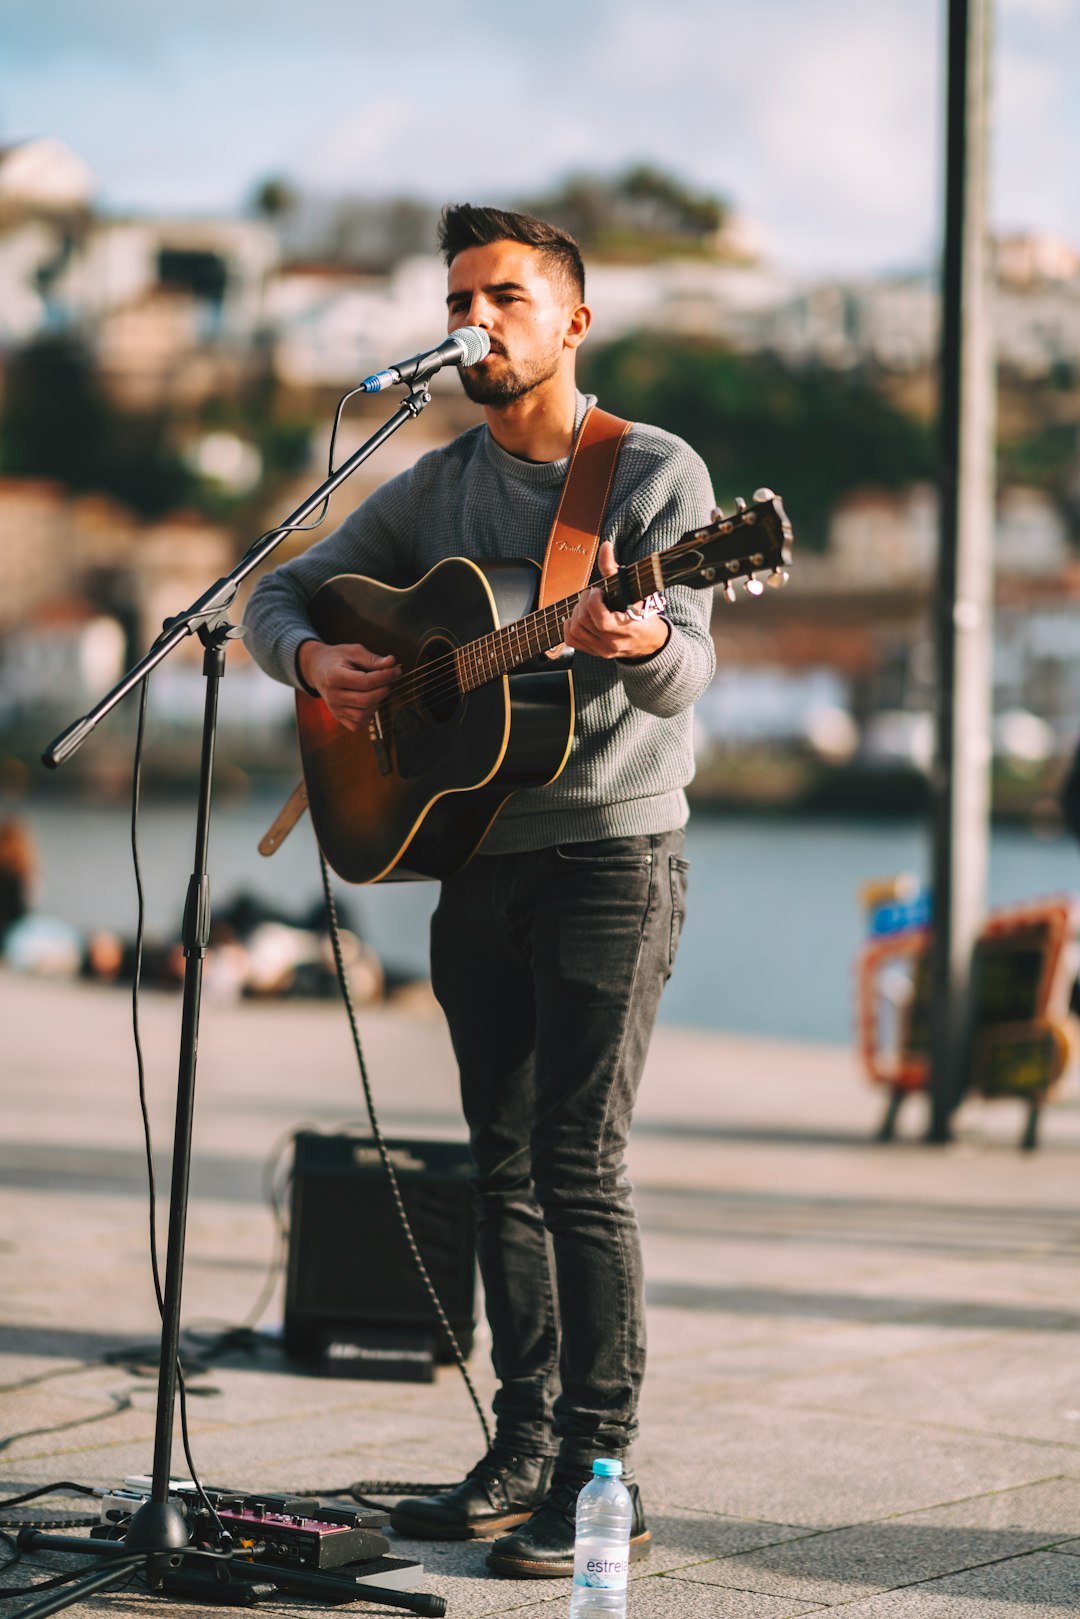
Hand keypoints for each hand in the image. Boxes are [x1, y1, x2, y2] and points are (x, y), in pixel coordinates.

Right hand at [299, 640, 398, 731]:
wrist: (317, 669)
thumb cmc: (337, 658)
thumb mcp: (352, 651)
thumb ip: (372, 658)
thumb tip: (392, 662)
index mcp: (334, 676)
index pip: (365, 682)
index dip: (385, 677)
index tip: (396, 670)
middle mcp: (332, 696)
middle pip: (365, 700)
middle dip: (383, 690)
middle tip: (389, 680)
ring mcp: (334, 709)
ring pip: (362, 715)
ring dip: (377, 703)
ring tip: (378, 690)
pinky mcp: (337, 717)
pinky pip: (357, 725)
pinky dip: (368, 716)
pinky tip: (370, 702)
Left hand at [561, 541, 668, 659]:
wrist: (649, 641)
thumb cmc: (643, 613)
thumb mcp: (633, 590)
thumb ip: (615, 569)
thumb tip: (605, 545)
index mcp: (627, 628)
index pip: (601, 620)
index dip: (593, 601)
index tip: (599, 591)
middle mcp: (613, 643)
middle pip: (584, 622)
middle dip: (584, 602)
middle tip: (592, 593)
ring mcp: (603, 650)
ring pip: (575, 630)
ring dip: (576, 612)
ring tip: (587, 604)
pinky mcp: (595, 653)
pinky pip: (572, 641)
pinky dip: (569, 626)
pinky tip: (577, 616)